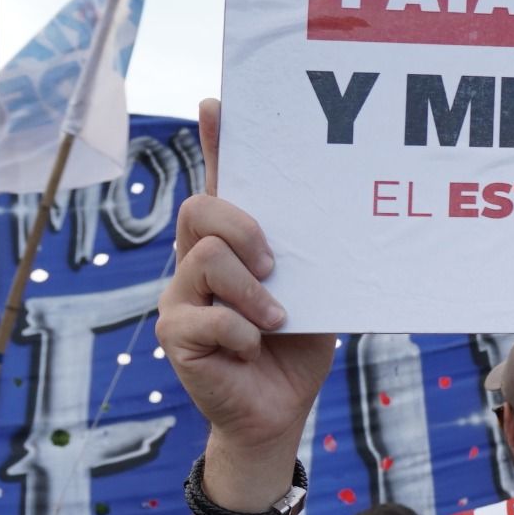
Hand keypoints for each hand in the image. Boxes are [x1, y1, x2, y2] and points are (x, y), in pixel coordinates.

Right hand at [159, 100, 335, 498]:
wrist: (280, 409)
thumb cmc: (297, 344)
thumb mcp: (313, 288)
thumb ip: (308, 253)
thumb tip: (337, 207)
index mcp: (232, 245)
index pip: (219, 184)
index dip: (216, 144)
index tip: (217, 105)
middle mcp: (196, 261)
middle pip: (200, 209)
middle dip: (243, 227)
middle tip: (275, 264)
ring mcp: (180, 296)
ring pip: (206, 258)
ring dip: (254, 291)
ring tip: (277, 317)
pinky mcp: (176, 334)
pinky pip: (210, 316)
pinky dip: (245, 332)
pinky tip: (256, 347)